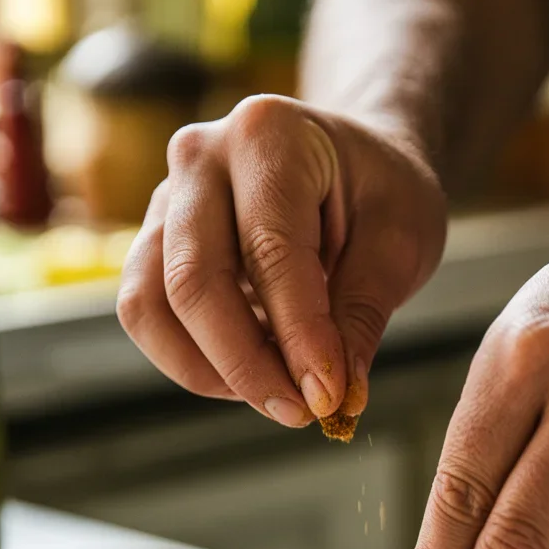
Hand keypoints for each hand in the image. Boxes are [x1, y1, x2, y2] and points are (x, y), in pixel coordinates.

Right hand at [117, 95, 446, 425]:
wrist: (352, 163)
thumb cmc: (381, 193)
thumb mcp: (400, 243)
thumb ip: (362, 316)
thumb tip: (335, 397)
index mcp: (269, 135)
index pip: (271, 253)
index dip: (298, 336)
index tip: (329, 399)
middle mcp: (200, 157)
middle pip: (194, 281)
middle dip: (246, 364)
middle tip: (301, 413)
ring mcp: (166, 198)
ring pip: (151, 305)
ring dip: (209, 370)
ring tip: (278, 394)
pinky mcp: (154, 241)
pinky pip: (148, 314)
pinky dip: (193, 360)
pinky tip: (251, 372)